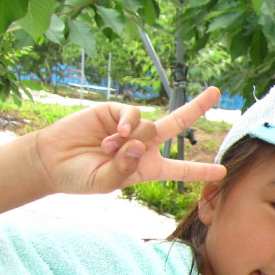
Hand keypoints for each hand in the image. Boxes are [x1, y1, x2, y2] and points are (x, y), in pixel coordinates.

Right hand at [32, 86, 225, 194]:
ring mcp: (131, 127)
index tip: (222, 172)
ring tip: (107, 150)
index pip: (180, 169)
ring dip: (132, 140)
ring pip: (150, 126)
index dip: (201, 170)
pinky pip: (134, 115)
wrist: (52, 160)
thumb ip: (124, 168)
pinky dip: (129, 125)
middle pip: (177, 124)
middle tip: (216, 92)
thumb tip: (138, 144)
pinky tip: (116, 135)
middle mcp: (144, 145)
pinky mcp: (115, 113)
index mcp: (148, 168)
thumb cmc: (80, 177)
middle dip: (196, 107)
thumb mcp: (106, 183)